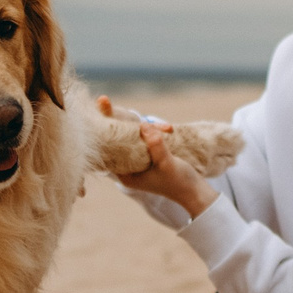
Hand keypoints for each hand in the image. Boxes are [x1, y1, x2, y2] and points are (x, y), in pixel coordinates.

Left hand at [98, 96, 216, 219]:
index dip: (102, 129)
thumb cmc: (179, 181)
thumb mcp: (167, 163)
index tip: (96, 109)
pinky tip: (168, 129)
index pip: (108, 149)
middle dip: (119, 122)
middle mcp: (129, 168)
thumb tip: (143, 125)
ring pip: (133, 137)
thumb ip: (155, 145)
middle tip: (103, 100)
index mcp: (126, 175)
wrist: (195, 192)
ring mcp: (139, 162)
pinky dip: (154, 131)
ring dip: (145, 127)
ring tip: (167, 128)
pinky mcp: (150, 156)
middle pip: (117, 140)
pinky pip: (146, 139)